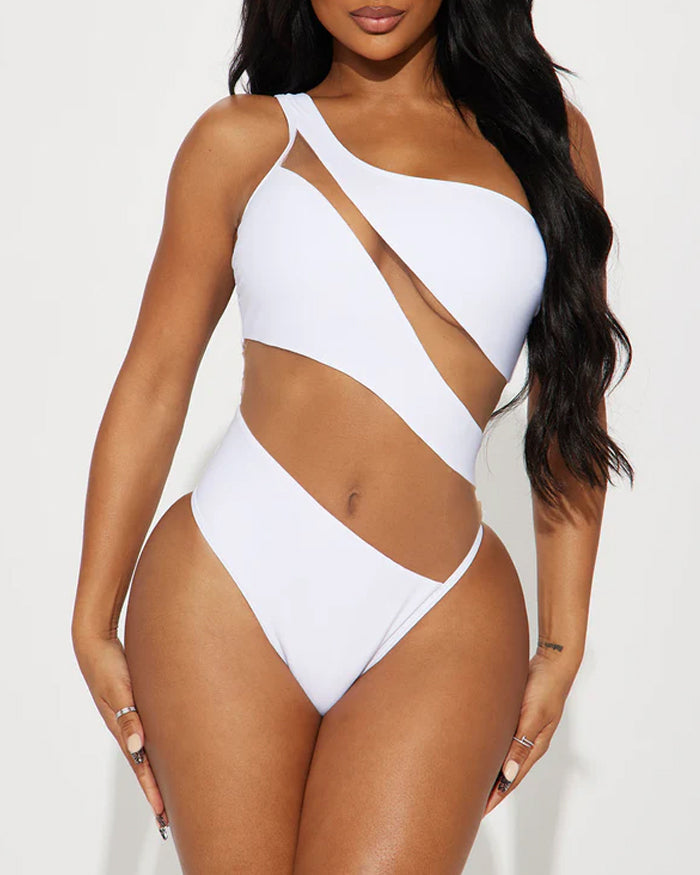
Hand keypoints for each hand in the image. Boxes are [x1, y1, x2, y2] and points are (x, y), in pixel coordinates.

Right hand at [73, 633, 169, 839]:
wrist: (96, 643)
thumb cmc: (108, 664)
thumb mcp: (118, 689)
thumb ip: (128, 715)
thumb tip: (138, 746)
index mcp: (122, 727)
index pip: (140, 765)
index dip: (152, 789)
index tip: (163, 812)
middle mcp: (127, 726)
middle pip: (143, 765)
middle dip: (156, 790)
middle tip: (168, 817)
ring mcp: (130, 717)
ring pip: (146, 751)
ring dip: (157, 772)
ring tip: (170, 792)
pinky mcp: (135, 706)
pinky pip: (149, 733)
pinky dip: (156, 749)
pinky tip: (164, 752)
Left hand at [482, 650, 578, 816]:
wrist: (552, 661)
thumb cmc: (546, 687)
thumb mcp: (533, 716)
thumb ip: (521, 745)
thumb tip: (507, 775)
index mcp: (535, 746)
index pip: (512, 779)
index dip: (496, 796)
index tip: (480, 811)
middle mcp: (528, 741)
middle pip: (507, 772)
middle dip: (490, 788)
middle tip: (468, 802)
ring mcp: (523, 729)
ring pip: (502, 756)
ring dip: (488, 769)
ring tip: (469, 781)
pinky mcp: (515, 716)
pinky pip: (501, 739)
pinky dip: (490, 749)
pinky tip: (477, 749)